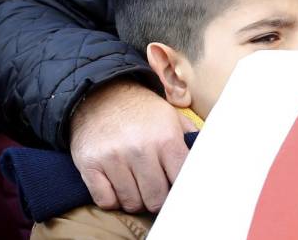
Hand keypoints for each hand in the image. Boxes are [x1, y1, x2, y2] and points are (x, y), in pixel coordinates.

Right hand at [70, 79, 193, 212]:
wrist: (101, 94)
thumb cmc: (142, 111)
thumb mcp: (172, 117)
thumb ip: (190, 140)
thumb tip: (208, 161)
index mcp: (166, 138)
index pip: (180, 181)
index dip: (180, 191)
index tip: (177, 191)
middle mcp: (140, 149)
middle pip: (155, 198)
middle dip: (158, 200)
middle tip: (156, 193)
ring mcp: (113, 158)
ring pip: (131, 202)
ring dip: (136, 201)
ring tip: (138, 190)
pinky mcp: (90, 165)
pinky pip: (105, 201)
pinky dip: (113, 201)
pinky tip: (118, 189)